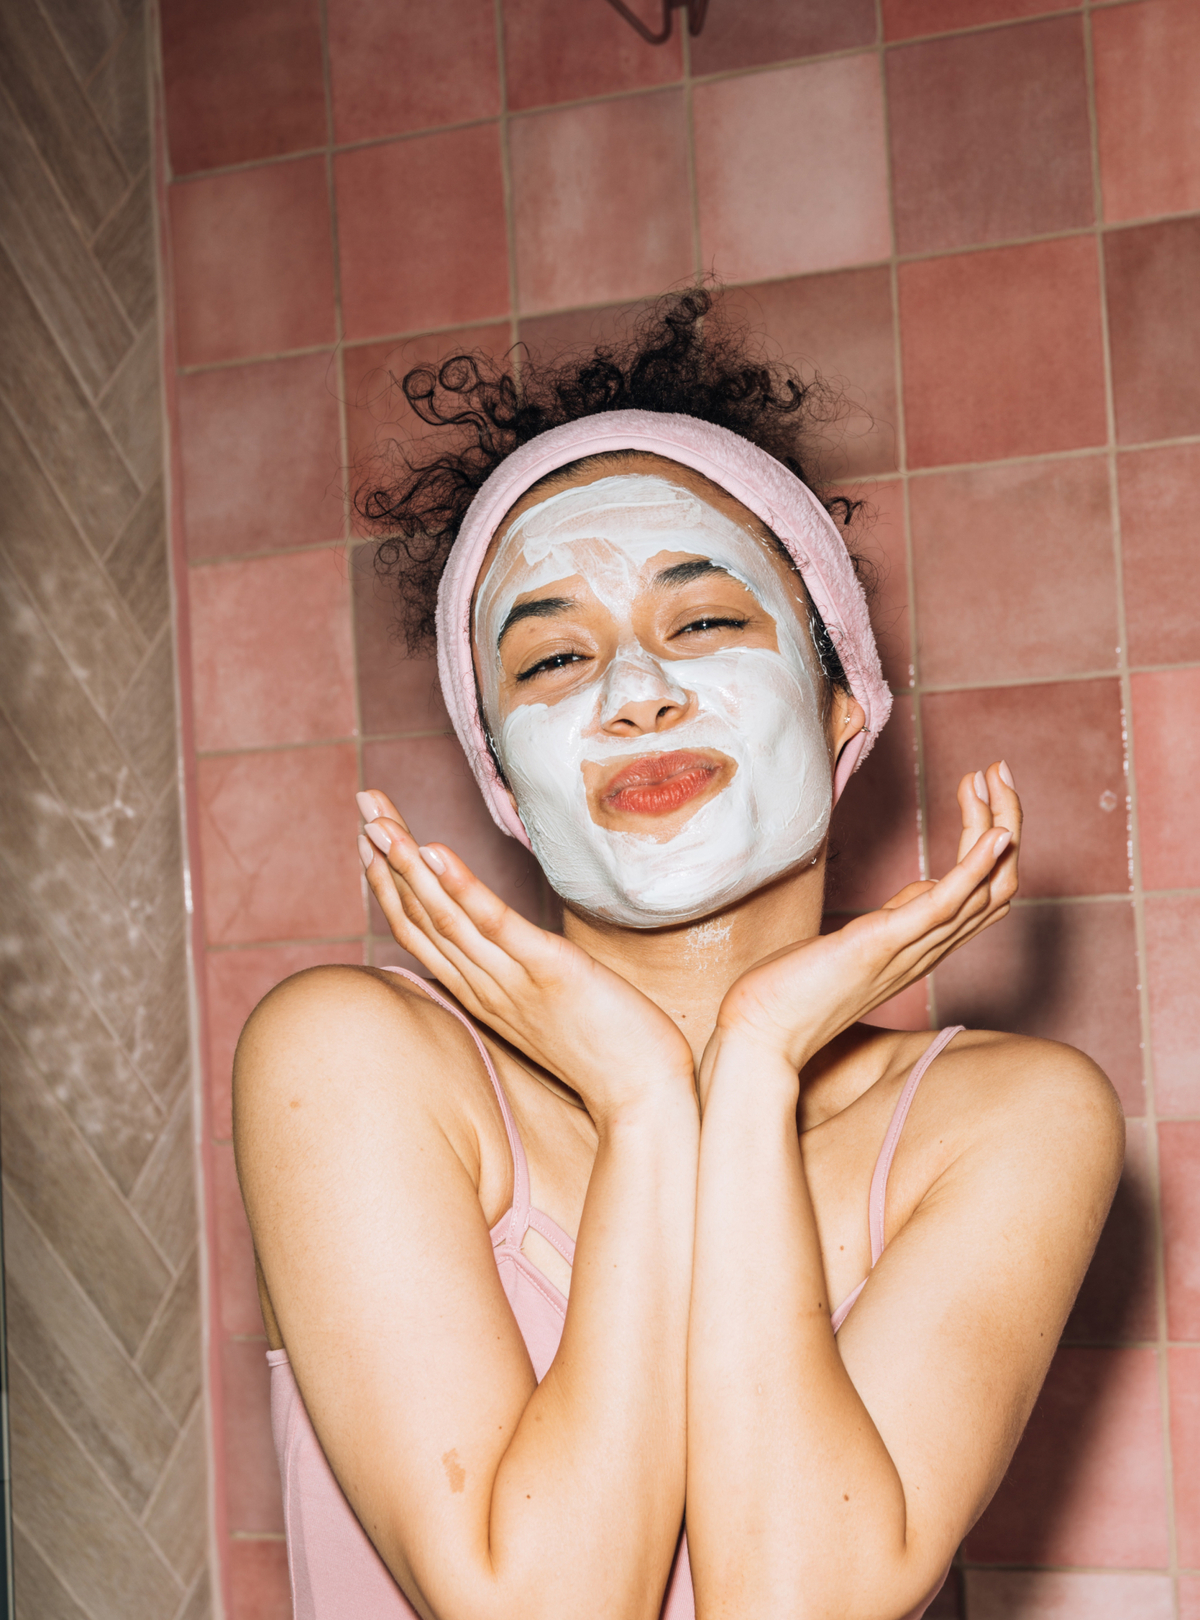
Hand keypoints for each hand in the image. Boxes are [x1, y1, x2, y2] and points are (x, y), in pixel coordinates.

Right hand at [356, 791, 695, 1123]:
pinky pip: (495, 926)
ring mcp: (512, 982)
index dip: (391, 880)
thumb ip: (515, 974)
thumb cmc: (606, 1050)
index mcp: (480, 993)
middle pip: (420, 914)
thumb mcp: (545, 1008)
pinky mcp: (548, 973)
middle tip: (362, 802)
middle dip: (386, 856)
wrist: (644, 1097)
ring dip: (407, 864)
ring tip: (379, 821)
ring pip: (444, 917)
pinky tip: (434, 851)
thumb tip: (503, 944)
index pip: (419, 930)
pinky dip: (461, 886)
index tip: (372, 835)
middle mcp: (484, 987)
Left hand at [709, 762, 1021, 1078]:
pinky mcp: (882, 946)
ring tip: (993, 777)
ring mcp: (909, 950)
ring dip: (998, 827)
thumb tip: (925, 888)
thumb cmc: (796, 990)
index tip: (984, 789)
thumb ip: (898, 919)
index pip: (988, 892)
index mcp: (925, 947)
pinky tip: (994, 834)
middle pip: (1000, 885)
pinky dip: (975, 869)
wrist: (760, 1035)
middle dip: (1008, 820)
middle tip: (1000, 769)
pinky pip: (945, 907)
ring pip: (986, 891)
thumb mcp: (858, 943)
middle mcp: (929, 951)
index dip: (996, 839)